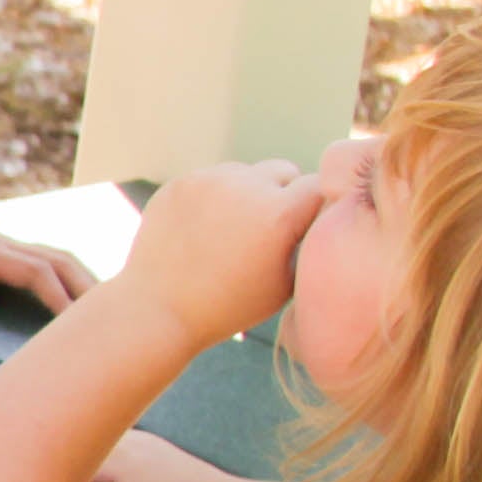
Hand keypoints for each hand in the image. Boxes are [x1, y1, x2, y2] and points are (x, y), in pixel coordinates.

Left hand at [0, 198, 95, 318]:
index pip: (37, 273)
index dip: (60, 298)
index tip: (79, 325)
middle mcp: (2, 245)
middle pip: (59, 261)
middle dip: (87, 286)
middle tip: (116, 317)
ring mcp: (4, 244)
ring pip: (57, 256)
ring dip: (83, 278)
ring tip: (107, 306)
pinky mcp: (1, 248)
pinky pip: (45, 259)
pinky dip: (68, 273)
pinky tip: (77, 290)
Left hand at [119, 161, 326, 348]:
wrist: (159, 310)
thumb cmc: (230, 306)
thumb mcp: (285, 282)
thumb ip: (307, 241)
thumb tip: (323, 212)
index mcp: (278, 214)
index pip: (319, 185)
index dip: (316, 206)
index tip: (307, 226)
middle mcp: (245, 187)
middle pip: (284, 171)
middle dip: (284, 195)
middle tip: (268, 232)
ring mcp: (209, 180)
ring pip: (246, 173)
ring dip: (247, 194)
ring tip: (230, 235)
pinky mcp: (181, 183)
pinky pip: (212, 180)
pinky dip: (214, 199)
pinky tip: (202, 232)